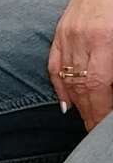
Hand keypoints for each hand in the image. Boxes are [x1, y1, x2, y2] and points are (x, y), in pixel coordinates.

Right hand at [48, 0, 112, 129]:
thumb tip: (112, 89)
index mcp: (104, 39)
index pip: (98, 88)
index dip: (99, 114)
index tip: (101, 130)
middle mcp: (82, 38)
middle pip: (81, 88)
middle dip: (89, 115)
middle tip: (95, 134)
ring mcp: (68, 33)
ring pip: (67, 79)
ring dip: (77, 105)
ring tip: (86, 122)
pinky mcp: (61, 28)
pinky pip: (55, 64)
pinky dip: (59, 86)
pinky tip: (66, 102)